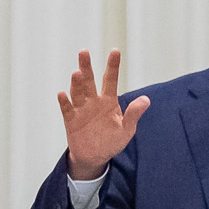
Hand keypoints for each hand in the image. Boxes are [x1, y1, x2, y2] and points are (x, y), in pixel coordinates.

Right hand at [58, 50, 148, 177]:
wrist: (95, 157)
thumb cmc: (112, 141)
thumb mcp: (127, 129)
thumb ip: (134, 114)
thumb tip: (146, 100)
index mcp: (108, 100)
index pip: (110, 79)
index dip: (113, 66)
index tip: (115, 51)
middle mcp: (93, 101)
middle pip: (89, 81)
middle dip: (86, 67)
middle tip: (84, 52)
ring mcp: (81, 109)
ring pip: (77, 93)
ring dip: (76, 83)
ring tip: (77, 73)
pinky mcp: (71, 120)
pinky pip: (67, 109)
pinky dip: (64, 102)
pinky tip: (62, 94)